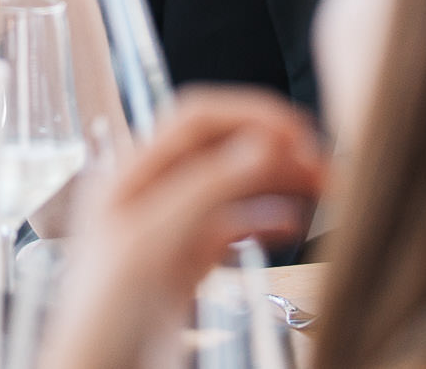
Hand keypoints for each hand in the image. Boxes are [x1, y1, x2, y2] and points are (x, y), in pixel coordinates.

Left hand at [43, 87, 326, 368]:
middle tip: (323, 163)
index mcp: (132, 171)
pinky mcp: (187, 259)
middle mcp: (152, 190)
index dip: (250, 115)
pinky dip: (267, 218)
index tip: (298, 131)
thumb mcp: (152, 241)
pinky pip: (234, 225)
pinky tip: (290, 224)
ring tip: (322, 186)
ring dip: (279, 179)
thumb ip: (205, 189)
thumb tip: (262, 144)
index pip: (197, 117)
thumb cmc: (102, 311)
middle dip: (274, 147)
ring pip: (234, 184)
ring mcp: (172, 224)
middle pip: (222, 147)